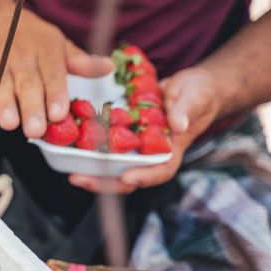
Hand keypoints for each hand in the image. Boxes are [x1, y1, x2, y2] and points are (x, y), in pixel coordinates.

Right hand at [0, 10, 113, 138]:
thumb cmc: (28, 37)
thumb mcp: (56, 43)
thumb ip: (79, 62)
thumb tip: (108, 68)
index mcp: (45, 51)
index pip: (52, 74)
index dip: (56, 93)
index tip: (60, 113)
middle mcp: (20, 57)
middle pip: (26, 84)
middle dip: (31, 106)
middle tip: (36, 130)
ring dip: (3, 105)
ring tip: (10, 124)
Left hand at [68, 66, 221, 192]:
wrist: (189, 87)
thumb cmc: (198, 94)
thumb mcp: (196, 97)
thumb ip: (186, 110)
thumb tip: (177, 125)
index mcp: (171, 150)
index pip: (160, 171)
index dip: (144, 177)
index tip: (127, 178)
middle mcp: (150, 154)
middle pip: (128, 177)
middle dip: (105, 182)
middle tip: (80, 179)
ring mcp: (136, 146)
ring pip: (113, 166)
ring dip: (93, 172)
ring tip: (71, 173)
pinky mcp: (124, 135)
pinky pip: (106, 147)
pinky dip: (90, 149)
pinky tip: (71, 148)